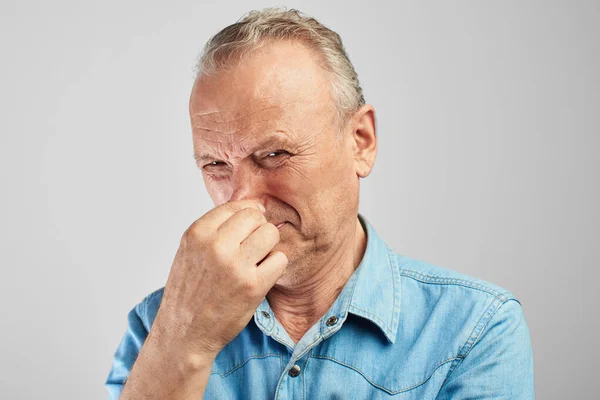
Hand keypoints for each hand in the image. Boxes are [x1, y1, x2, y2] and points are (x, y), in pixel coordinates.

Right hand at [153, 199, 287, 361]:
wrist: (184, 332)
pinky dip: (275, 266)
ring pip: (271, 234)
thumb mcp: (190, 250)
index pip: (237, 206)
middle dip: (259, 229)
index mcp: (198, 233)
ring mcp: (236, 265)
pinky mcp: (254, 286)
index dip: (248, 215)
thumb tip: (253, 206)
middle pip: (256, 217)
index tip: (249, 227)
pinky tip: (262, 275)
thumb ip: (215, 227)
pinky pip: (280, 259)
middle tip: (252, 247)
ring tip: (257, 260)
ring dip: (269, 246)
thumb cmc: (190, 291)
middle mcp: (216, 245)